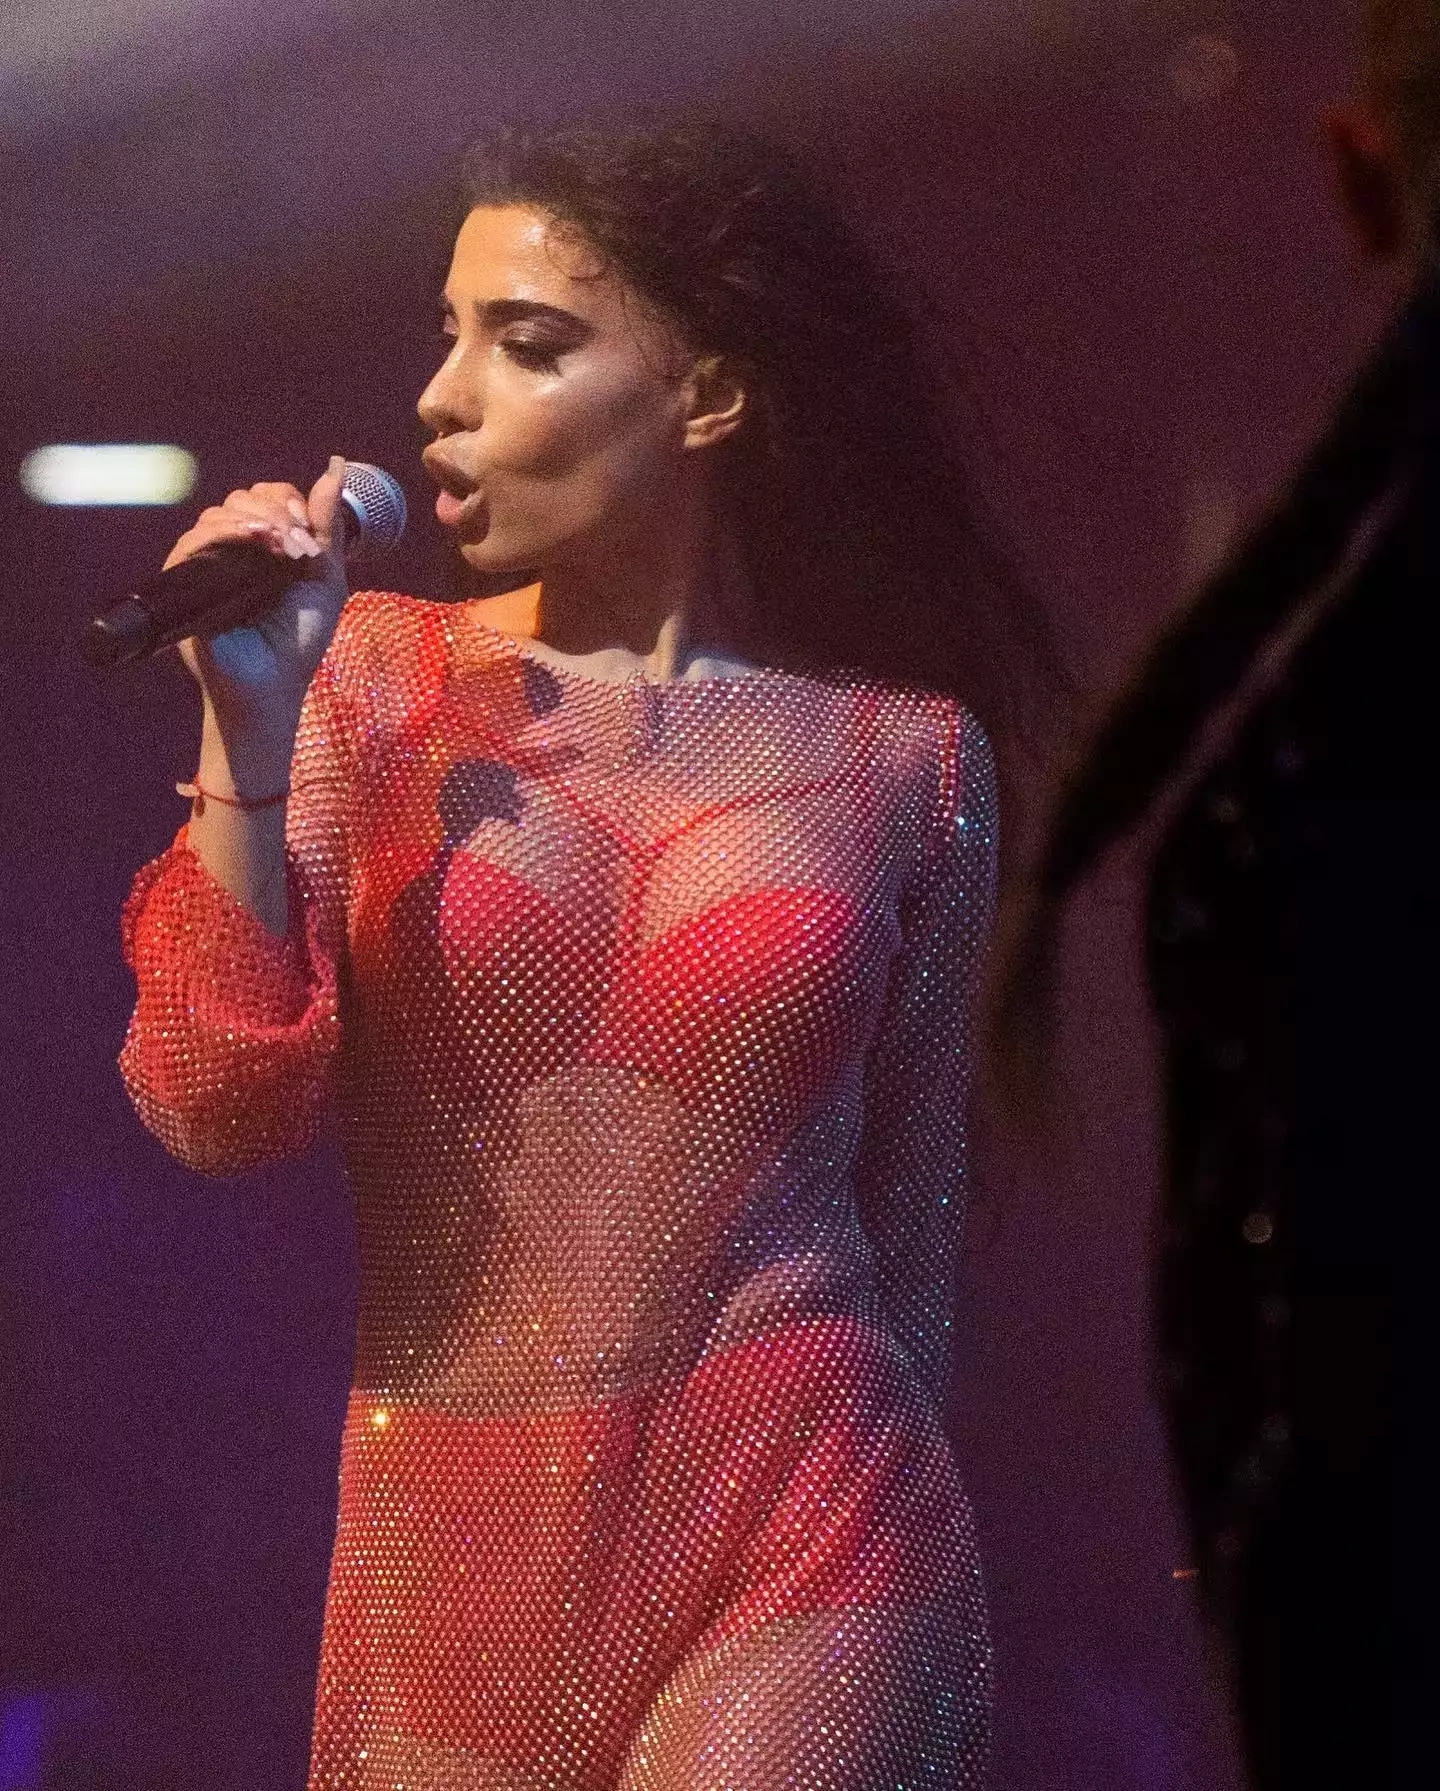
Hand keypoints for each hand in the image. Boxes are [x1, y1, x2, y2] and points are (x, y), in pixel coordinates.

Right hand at [171, 456, 349, 744]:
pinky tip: (253, 542)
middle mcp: (233, 550)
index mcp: (265, 546)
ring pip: (218, 514)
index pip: (267, 496)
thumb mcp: (325, 579)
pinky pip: (192, 542)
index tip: (308, 528)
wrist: (272, 685)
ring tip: (282, 546)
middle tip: (298, 542)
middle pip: (243, 498)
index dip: (288, 500)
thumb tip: (336, 466)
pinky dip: (225, 534)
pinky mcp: (184, 583)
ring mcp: (207, 564)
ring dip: (256, 520)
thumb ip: (328, 526)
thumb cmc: (298, 641)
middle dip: (276, 510)